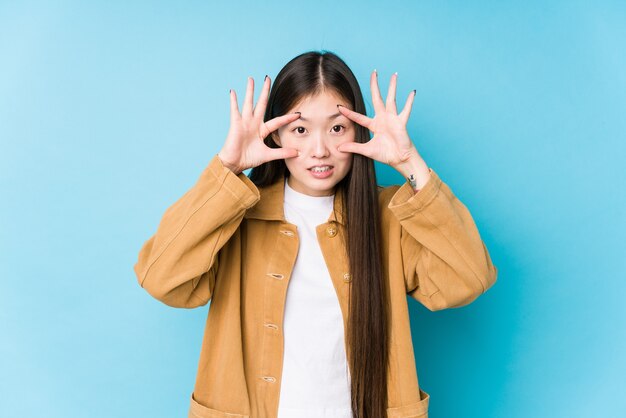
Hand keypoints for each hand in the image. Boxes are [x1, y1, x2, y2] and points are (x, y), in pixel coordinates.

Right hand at [218, 76, 301, 174]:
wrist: (234, 163)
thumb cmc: (249, 158)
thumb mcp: (268, 155)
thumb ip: (282, 153)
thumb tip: (297, 153)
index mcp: (262, 130)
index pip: (277, 121)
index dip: (288, 118)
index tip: (298, 113)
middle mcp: (254, 123)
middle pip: (261, 104)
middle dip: (265, 91)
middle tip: (268, 78)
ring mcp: (244, 122)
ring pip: (249, 103)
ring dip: (250, 91)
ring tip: (251, 79)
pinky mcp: (236, 124)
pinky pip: (235, 110)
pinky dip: (234, 101)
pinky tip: (233, 92)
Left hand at [336, 71, 429, 186]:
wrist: (400, 160)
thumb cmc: (386, 154)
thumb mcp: (367, 150)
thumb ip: (354, 147)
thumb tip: (339, 149)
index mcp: (374, 125)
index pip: (359, 117)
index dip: (349, 113)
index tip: (339, 106)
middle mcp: (383, 119)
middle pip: (377, 99)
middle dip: (374, 86)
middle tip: (374, 73)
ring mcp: (392, 119)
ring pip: (391, 100)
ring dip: (392, 87)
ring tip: (394, 75)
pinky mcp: (401, 123)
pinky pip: (406, 110)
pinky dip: (409, 102)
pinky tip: (412, 92)